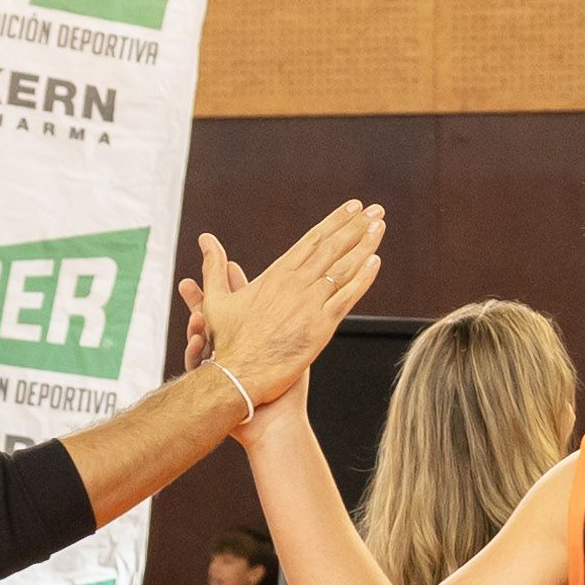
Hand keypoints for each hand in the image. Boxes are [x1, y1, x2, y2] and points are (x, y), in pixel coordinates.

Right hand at [187, 203, 388, 409]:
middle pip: (332, 248)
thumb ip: (214, 267)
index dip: (334, 222)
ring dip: (364, 245)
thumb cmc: (227, 342)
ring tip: (379, 226)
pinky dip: (363, 279)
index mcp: (275, 275)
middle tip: (376, 210)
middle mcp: (295, 285)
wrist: (237, 376)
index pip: (311, 240)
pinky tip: (376, 262)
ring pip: (344, 268)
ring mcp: (310, 305)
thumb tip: (205, 239)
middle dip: (356, 226)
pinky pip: (347, 298)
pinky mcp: (321, 327)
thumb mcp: (216, 299)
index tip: (352, 208)